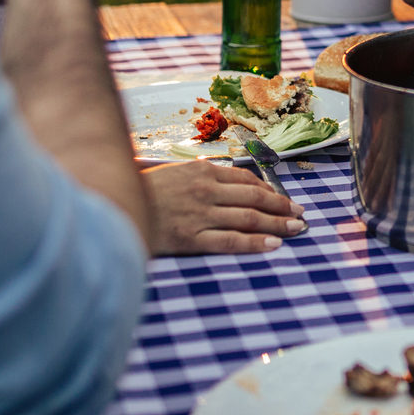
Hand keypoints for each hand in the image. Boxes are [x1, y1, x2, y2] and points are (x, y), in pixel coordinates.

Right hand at [142, 160, 305, 255]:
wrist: (112, 206)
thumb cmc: (141, 191)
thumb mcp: (173, 173)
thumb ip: (199, 176)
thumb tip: (224, 178)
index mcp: (202, 170)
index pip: (245, 180)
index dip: (270, 190)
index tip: (286, 199)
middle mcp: (206, 190)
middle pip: (255, 198)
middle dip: (282, 206)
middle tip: (301, 214)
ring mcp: (200, 214)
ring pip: (249, 218)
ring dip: (277, 223)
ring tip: (296, 229)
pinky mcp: (191, 238)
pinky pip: (231, 241)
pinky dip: (255, 243)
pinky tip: (273, 244)